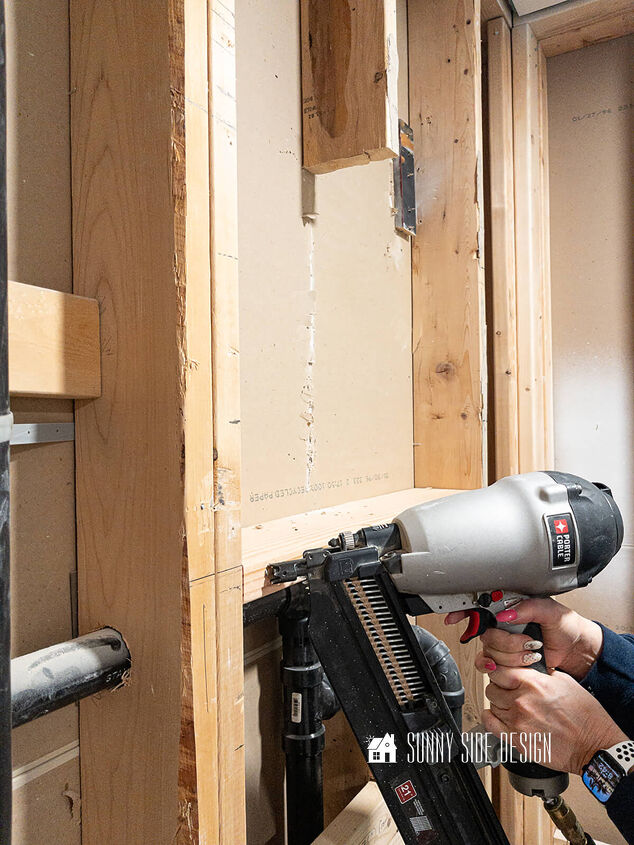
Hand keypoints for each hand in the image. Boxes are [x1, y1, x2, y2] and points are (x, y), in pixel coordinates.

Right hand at [445, 598, 602, 678]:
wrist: (577, 652)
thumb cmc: (567, 627)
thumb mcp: (551, 611)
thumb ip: (528, 608)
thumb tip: (504, 614)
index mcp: (511, 607)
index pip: (481, 605)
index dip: (464, 611)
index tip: (453, 617)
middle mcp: (504, 624)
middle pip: (484, 632)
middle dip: (504, 641)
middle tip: (525, 640)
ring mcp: (505, 644)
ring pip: (488, 650)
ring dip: (509, 654)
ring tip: (530, 652)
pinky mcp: (508, 662)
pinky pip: (491, 665)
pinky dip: (499, 667)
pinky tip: (510, 666)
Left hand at [483, 667, 627, 774]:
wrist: (593, 746)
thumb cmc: (585, 716)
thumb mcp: (565, 681)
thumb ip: (540, 674)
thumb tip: (526, 668)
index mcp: (533, 683)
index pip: (499, 669)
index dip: (502, 672)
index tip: (505, 675)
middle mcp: (521, 700)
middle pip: (492, 687)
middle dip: (500, 688)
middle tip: (510, 692)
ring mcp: (517, 721)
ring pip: (492, 705)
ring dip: (500, 704)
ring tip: (513, 707)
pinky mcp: (517, 740)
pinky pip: (490, 724)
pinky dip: (491, 719)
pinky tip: (499, 717)